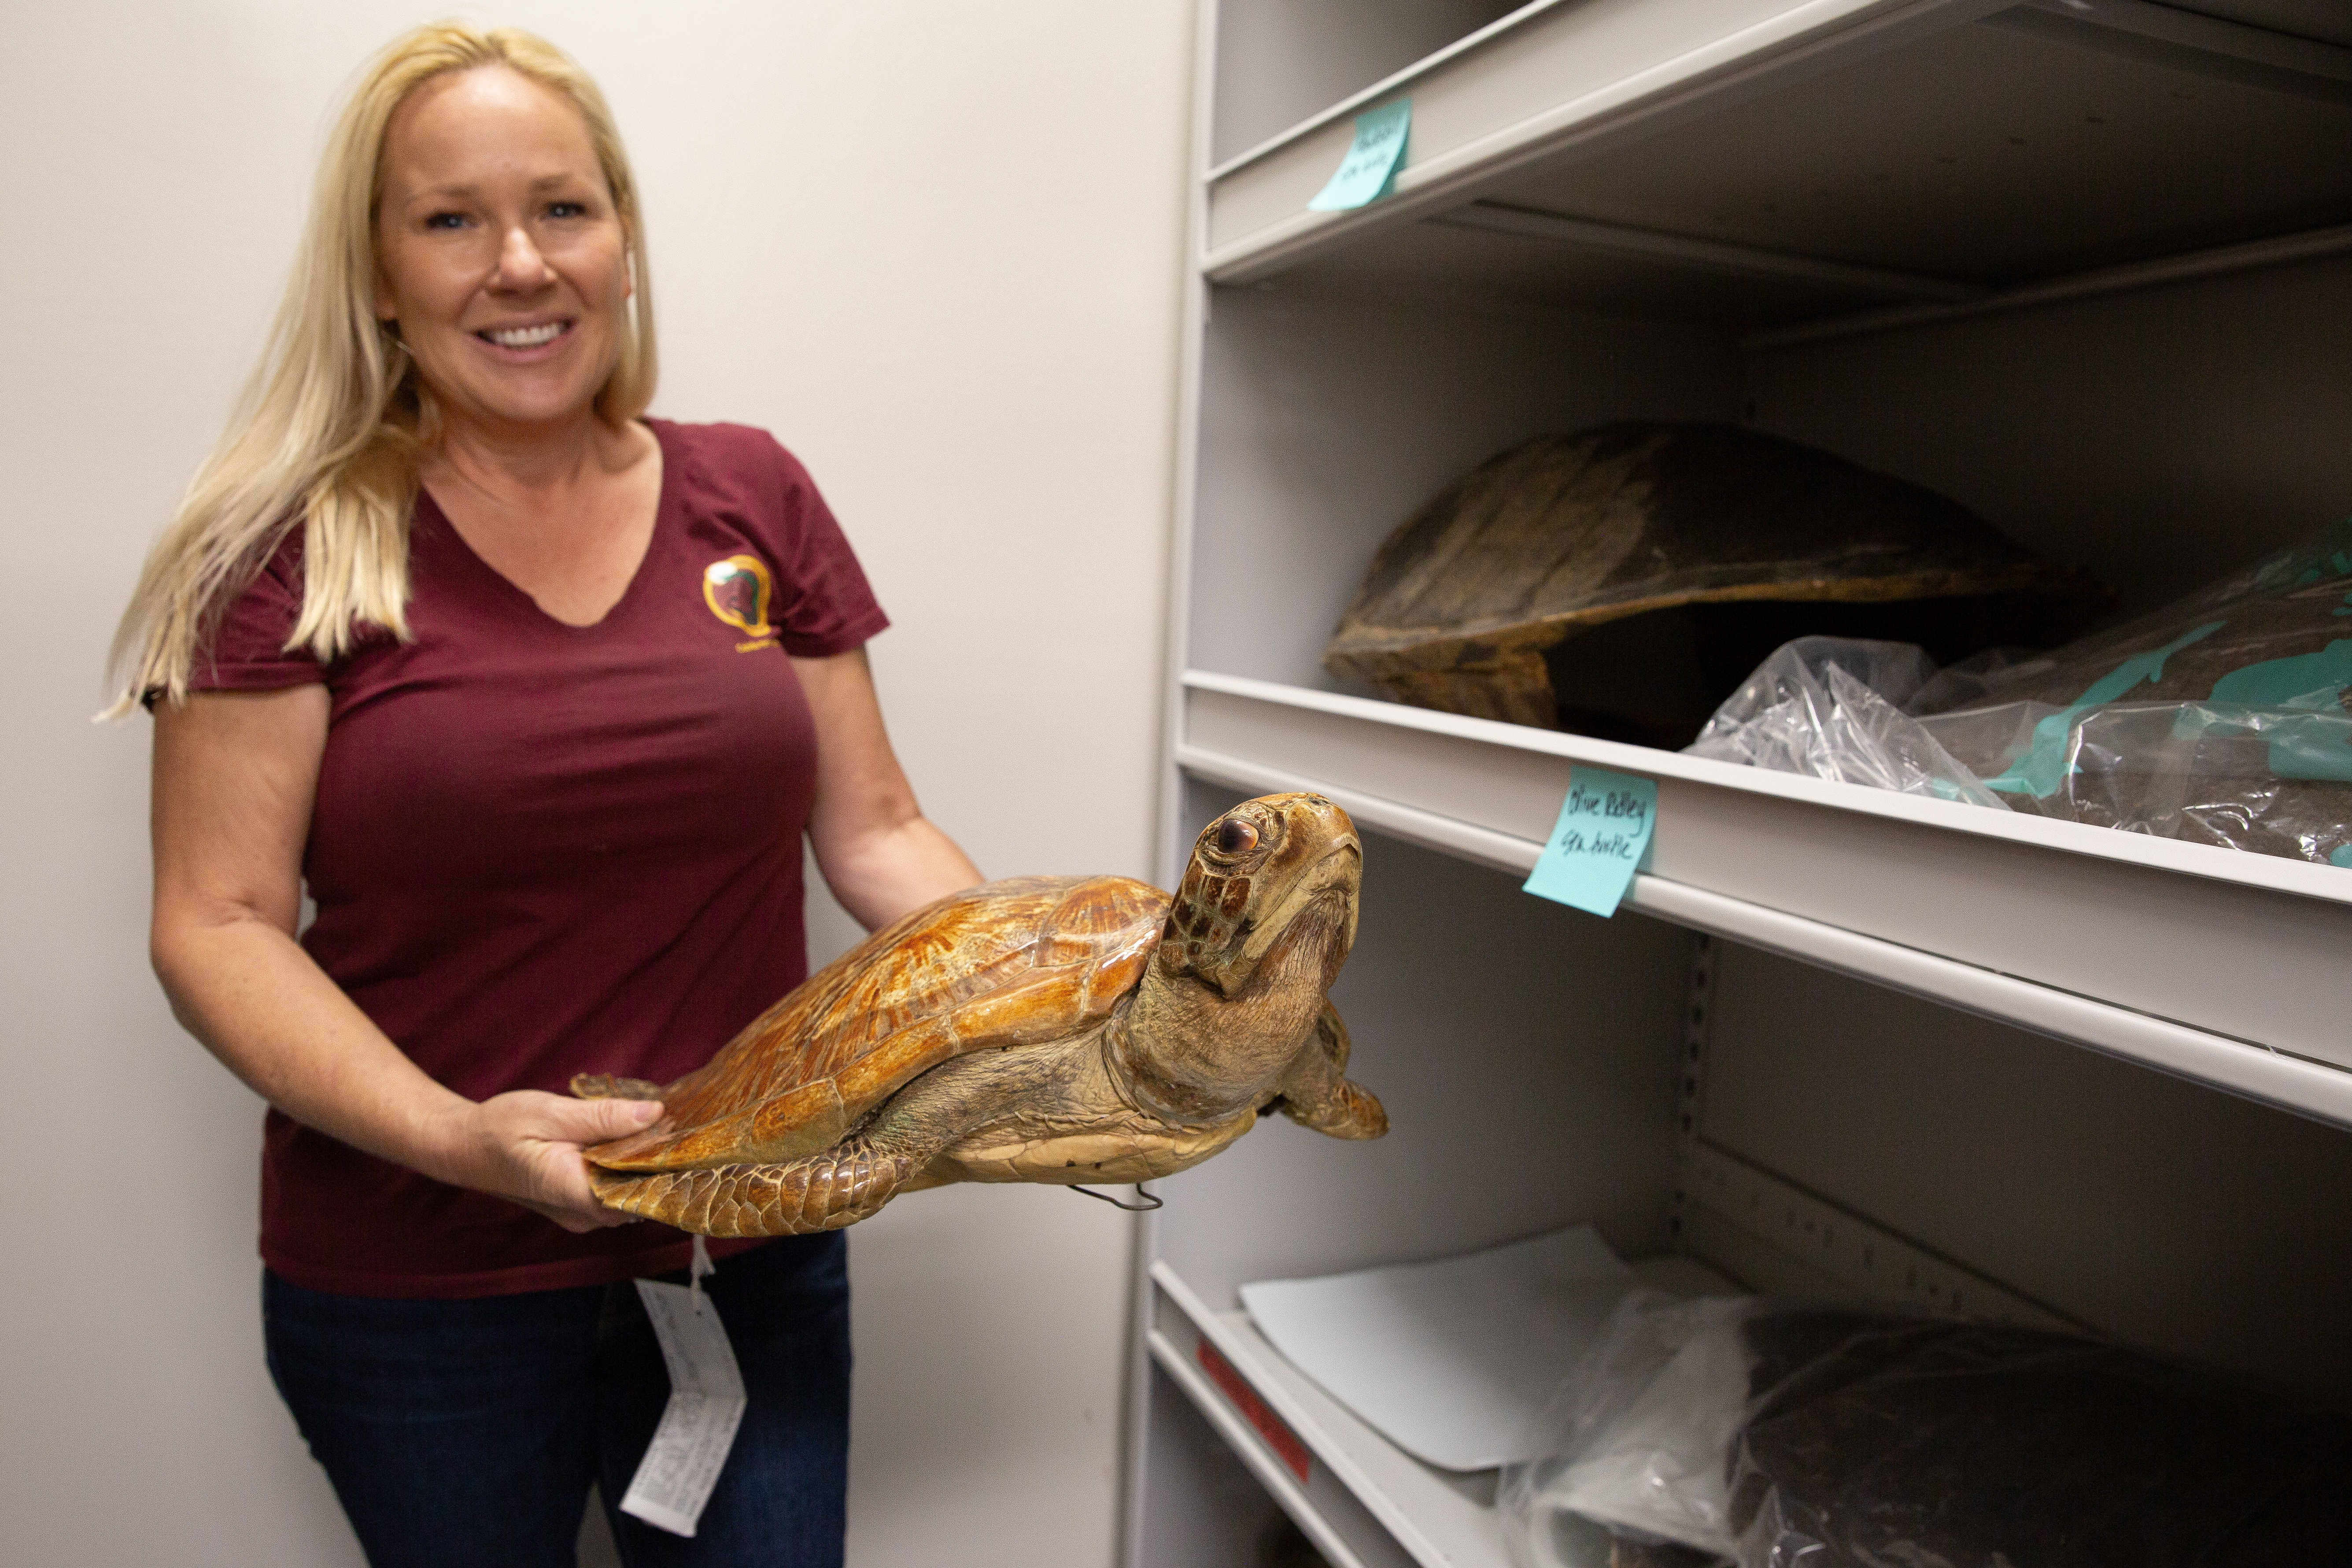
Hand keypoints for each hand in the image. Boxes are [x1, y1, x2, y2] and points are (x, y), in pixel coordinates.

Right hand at [430, 1090, 663, 1232]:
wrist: (464, 1147)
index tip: (691, 1140)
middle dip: (665, 1163)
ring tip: (666, 1126)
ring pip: (633, 1193)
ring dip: (649, 1163)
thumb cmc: (499, 1128)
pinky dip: (631, 1166)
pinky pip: (618, 1189)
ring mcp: (583, 1214)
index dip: (670, 1170)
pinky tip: (640, 1138)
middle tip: (686, 1124)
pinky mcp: (582, 1204)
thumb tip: (654, 1115)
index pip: (640, 1196)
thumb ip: (602, 1118)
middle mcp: (583, 1214)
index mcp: (574, 1193)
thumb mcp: (549, 1113)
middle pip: (642, 1196)